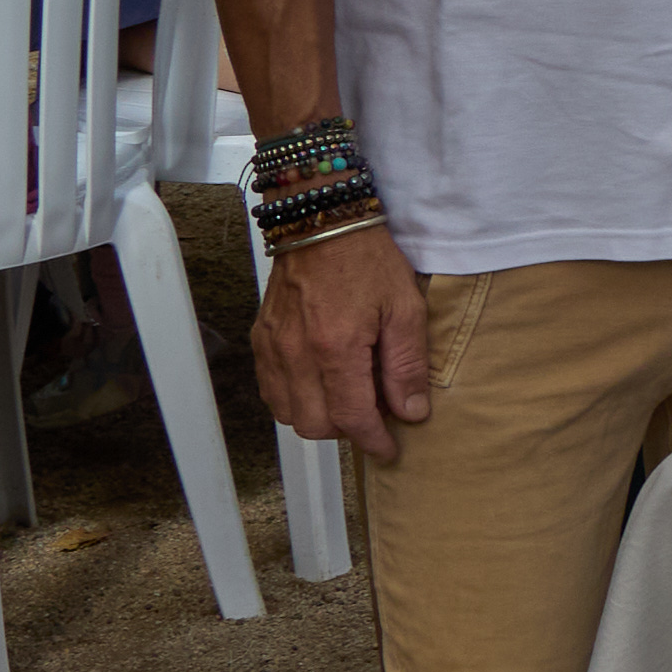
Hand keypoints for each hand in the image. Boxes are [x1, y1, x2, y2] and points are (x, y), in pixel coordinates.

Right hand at [252, 225, 436, 462]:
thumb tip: (410, 412)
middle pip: (313, 424)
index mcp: (335, 347)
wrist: (323, 222)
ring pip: (287, 413)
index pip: (350, 417)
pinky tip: (321, 383)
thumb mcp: (405, 309)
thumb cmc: (369, 260)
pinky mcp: (261, 339)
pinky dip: (295, 398)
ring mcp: (272, 347)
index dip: (372, 440)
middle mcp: (295, 353)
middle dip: (346, 430)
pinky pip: (271, 390)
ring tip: (349, 396)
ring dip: (319, 416)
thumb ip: (406, 366)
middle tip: (374, 413)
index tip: (389, 449)